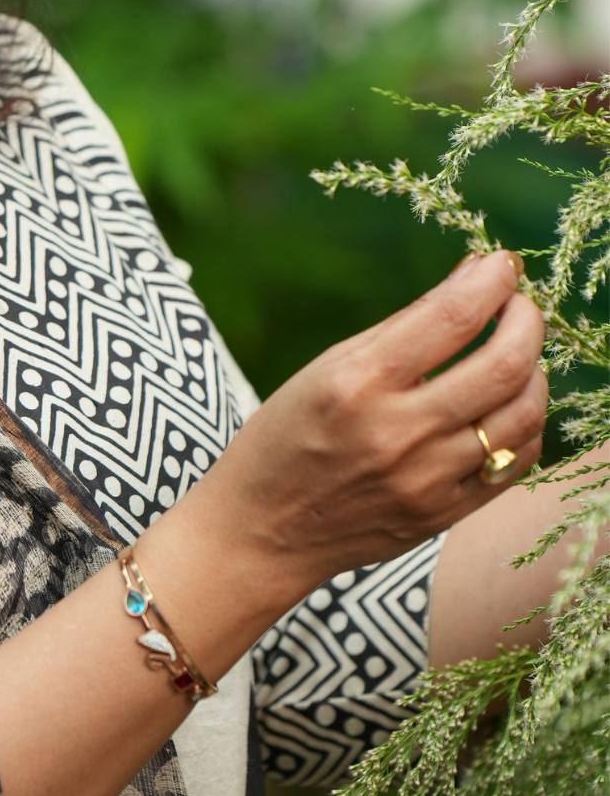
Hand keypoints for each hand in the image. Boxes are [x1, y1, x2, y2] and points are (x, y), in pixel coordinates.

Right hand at [175, 250, 546, 604]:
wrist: (260, 531)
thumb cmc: (286, 436)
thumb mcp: (327, 368)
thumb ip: (405, 326)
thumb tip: (471, 276)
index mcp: (356, 384)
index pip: (451, 317)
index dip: (491, 281)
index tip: (501, 264)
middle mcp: (395, 433)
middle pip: (502, 365)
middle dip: (527, 321)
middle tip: (521, 306)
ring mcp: (424, 481)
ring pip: (522, 416)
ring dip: (535, 372)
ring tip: (520, 356)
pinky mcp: (443, 515)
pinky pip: (515, 464)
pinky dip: (526, 425)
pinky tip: (510, 406)